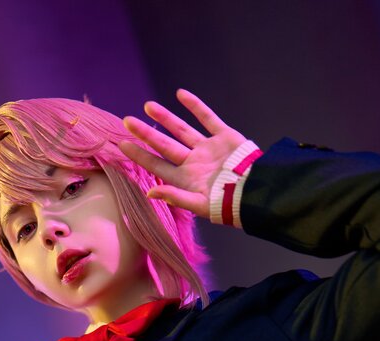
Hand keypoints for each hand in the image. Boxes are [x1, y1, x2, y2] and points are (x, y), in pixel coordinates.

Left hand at [119, 88, 247, 219]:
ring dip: (165, 119)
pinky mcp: (224, 137)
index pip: (157, 166)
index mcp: (186, 179)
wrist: (257, 191)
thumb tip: (149, 193)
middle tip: (126, 122)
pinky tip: (180, 94)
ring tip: (148, 106)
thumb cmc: (228, 205)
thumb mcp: (199, 205)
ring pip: (182, 130)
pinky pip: (207, 118)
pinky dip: (195, 106)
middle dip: (146, 134)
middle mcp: (194, 163)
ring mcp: (208, 149)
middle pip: (165, 146)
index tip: (122, 145)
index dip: (140, 156)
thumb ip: (175, 197)